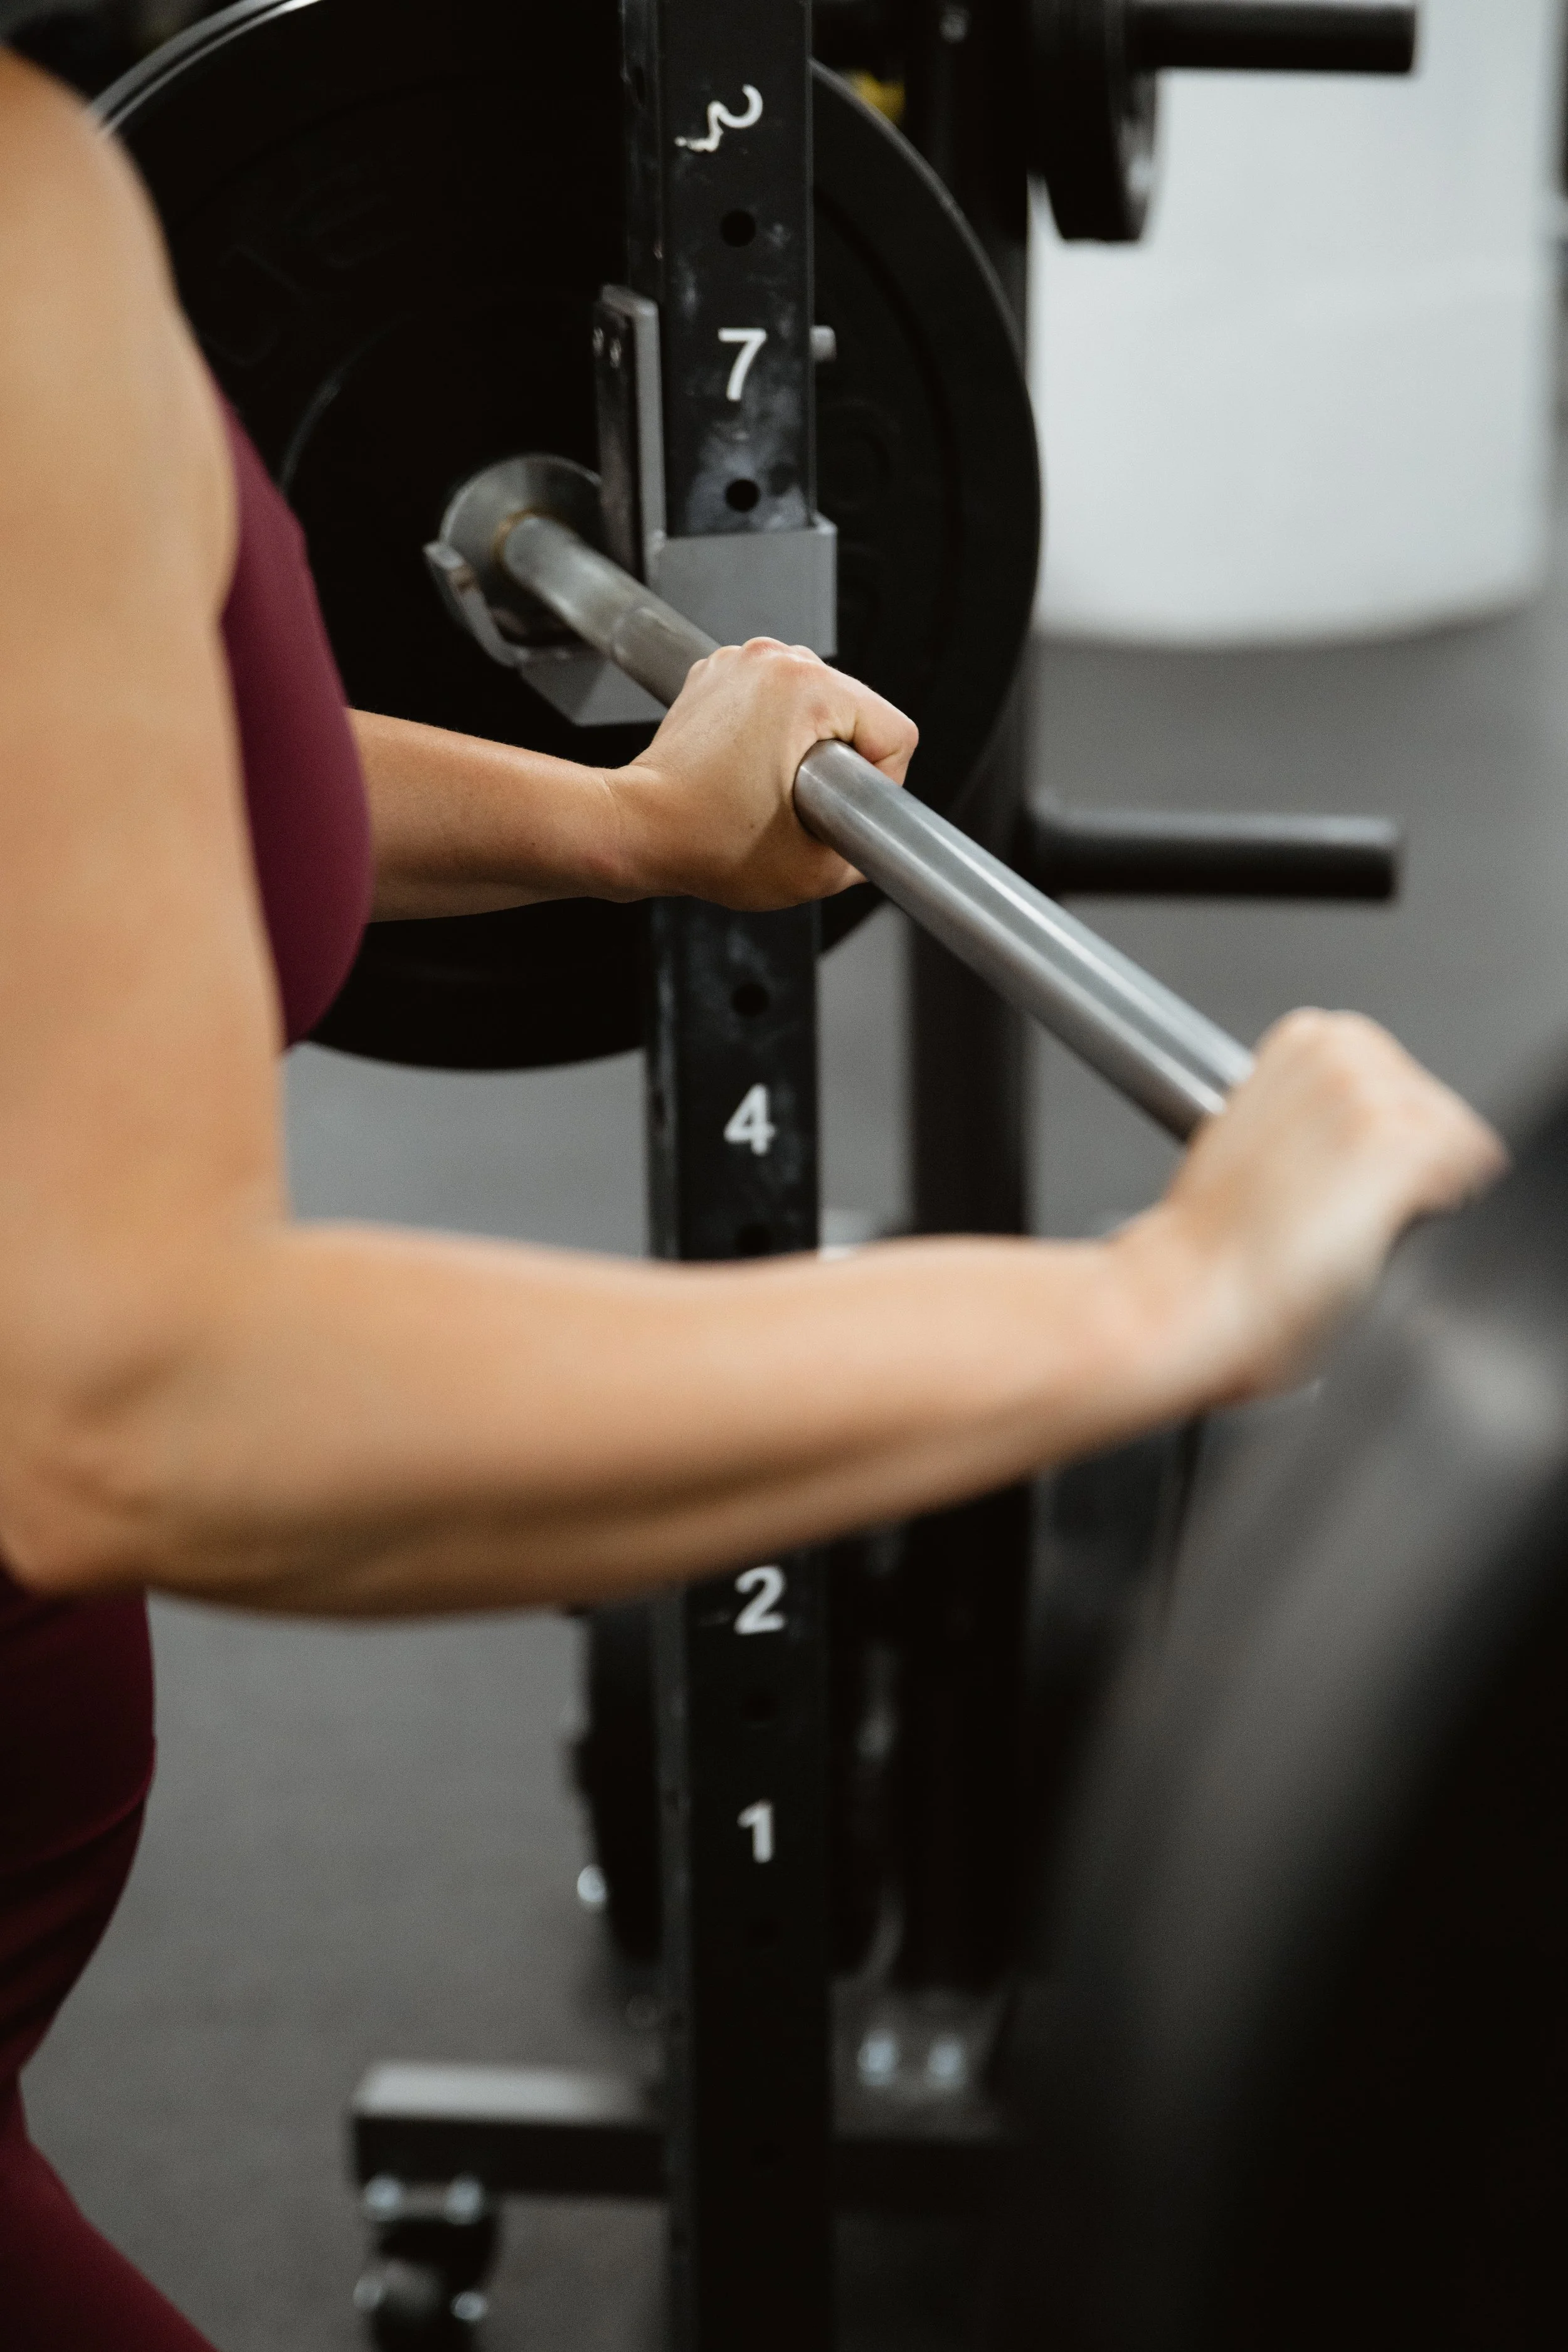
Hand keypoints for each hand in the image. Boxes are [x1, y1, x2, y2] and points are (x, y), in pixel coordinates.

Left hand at [607, 639, 917, 909]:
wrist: (638, 828)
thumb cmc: (706, 841)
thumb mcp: (813, 871)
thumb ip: (868, 850)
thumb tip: (879, 836)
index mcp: (807, 689)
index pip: (895, 730)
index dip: (881, 783)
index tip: (840, 809)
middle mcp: (776, 660)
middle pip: (858, 709)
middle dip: (842, 760)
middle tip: (799, 801)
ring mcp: (743, 661)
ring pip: (819, 701)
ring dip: (810, 742)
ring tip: (772, 783)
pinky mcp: (719, 673)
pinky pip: (776, 697)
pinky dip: (773, 728)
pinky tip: (750, 765)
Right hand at [1125, 1010, 1506, 1397]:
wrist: (1187, 1291)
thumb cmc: (1208, 1239)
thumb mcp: (1249, 1132)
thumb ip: (1312, 1107)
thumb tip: (1356, 1131)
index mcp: (1306, 1037)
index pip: (1406, 1079)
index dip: (1378, 1138)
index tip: (1335, 1172)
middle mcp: (1344, 1051)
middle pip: (1439, 1107)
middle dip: (1406, 1158)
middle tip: (1332, 1204)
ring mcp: (1373, 1097)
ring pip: (1459, 1141)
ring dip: (1420, 1188)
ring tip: (1346, 1220)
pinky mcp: (1399, 1147)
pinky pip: (1473, 1172)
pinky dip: (1436, 1212)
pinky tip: (1374, 1230)